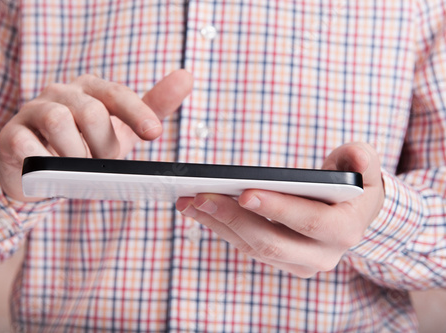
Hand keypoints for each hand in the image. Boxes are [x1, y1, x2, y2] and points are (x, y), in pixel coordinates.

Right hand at [0, 70, 192, 201]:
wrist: (41, 173)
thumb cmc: (86, 146)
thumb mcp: (122, 130)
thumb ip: (152, 107)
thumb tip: (186, 77)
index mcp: (91, 90)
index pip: (116, 94)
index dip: (136, 112)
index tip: (154, 133)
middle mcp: (62, 94)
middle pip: (90, 110)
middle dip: (102, 144)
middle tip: (102, 164)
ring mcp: (33, 111)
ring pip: (58, 120)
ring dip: (76, 154)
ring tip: (78, 169)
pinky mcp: (11, 134)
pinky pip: (27, 144)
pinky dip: (44, 161)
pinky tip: (51, 172)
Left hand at [176, 142, 383, 277]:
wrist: (349, 214)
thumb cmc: (352, 185)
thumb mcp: (363, 167)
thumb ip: (362, 159)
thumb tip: (353, 159)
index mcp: (344, 230)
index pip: (309, 221)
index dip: (277, 208)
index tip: (244, 193)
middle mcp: (322, 255)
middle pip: (271, 242)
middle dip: (233, 218)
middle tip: (201, 197)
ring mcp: (297, 262)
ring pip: (251, 247)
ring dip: (217, 224)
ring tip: (189, 201)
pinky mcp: (278, 260)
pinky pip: (245, 246)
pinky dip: (220, 227)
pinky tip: (199, 209)